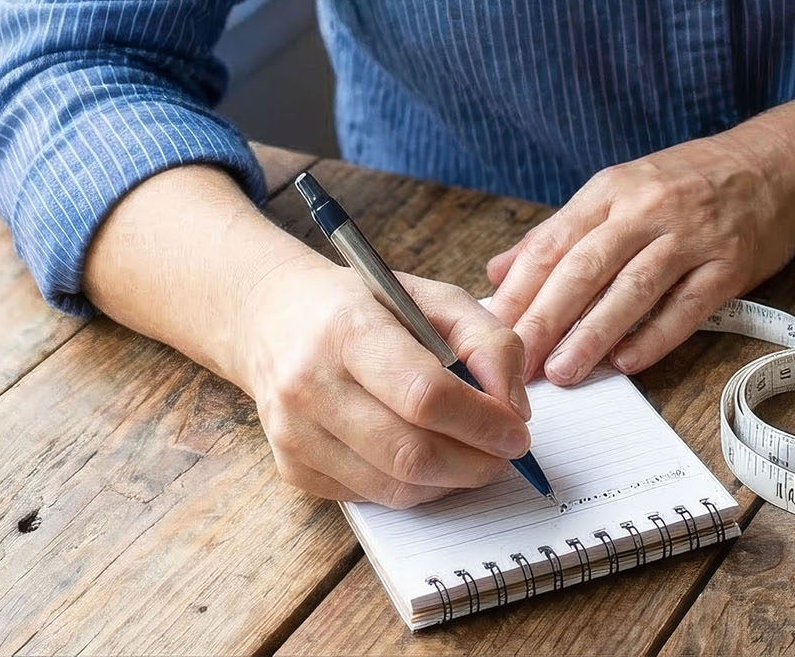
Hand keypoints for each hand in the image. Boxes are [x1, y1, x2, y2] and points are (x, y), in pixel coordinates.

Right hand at [237, 252, 532, 506]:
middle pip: (409, 452)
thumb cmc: (367, 305)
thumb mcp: (433, 297)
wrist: (276, 319)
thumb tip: (514, 408)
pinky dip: (414, 488)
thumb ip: (486, 340)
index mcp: (349, 329)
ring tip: (476, 458)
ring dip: (450, 482)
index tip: (518, 432)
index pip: (424, 394)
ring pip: (392, 486)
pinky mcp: (292, 468)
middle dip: (474, 463)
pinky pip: (370, 498)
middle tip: (506, 456)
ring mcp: (294, 433)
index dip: (481, 422)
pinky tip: (430, 460)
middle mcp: (311, 384)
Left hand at [484, 125, 794, 383]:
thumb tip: (497, 272)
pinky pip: (687, 307)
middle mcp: (648, 208)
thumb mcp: (621, 187)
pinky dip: (655, 336)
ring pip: (632, 288)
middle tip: (515, 363)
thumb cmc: (689, 181)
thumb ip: (559, 231)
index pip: (554, 242)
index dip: (519, 290)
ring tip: (562, 372)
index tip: (489, 330)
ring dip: (594, 334)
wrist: (774, 164)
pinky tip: (627, 363)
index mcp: (613, 189)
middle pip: (586, 267)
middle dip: (545, 318)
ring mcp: (691, 236)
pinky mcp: (729, 264)